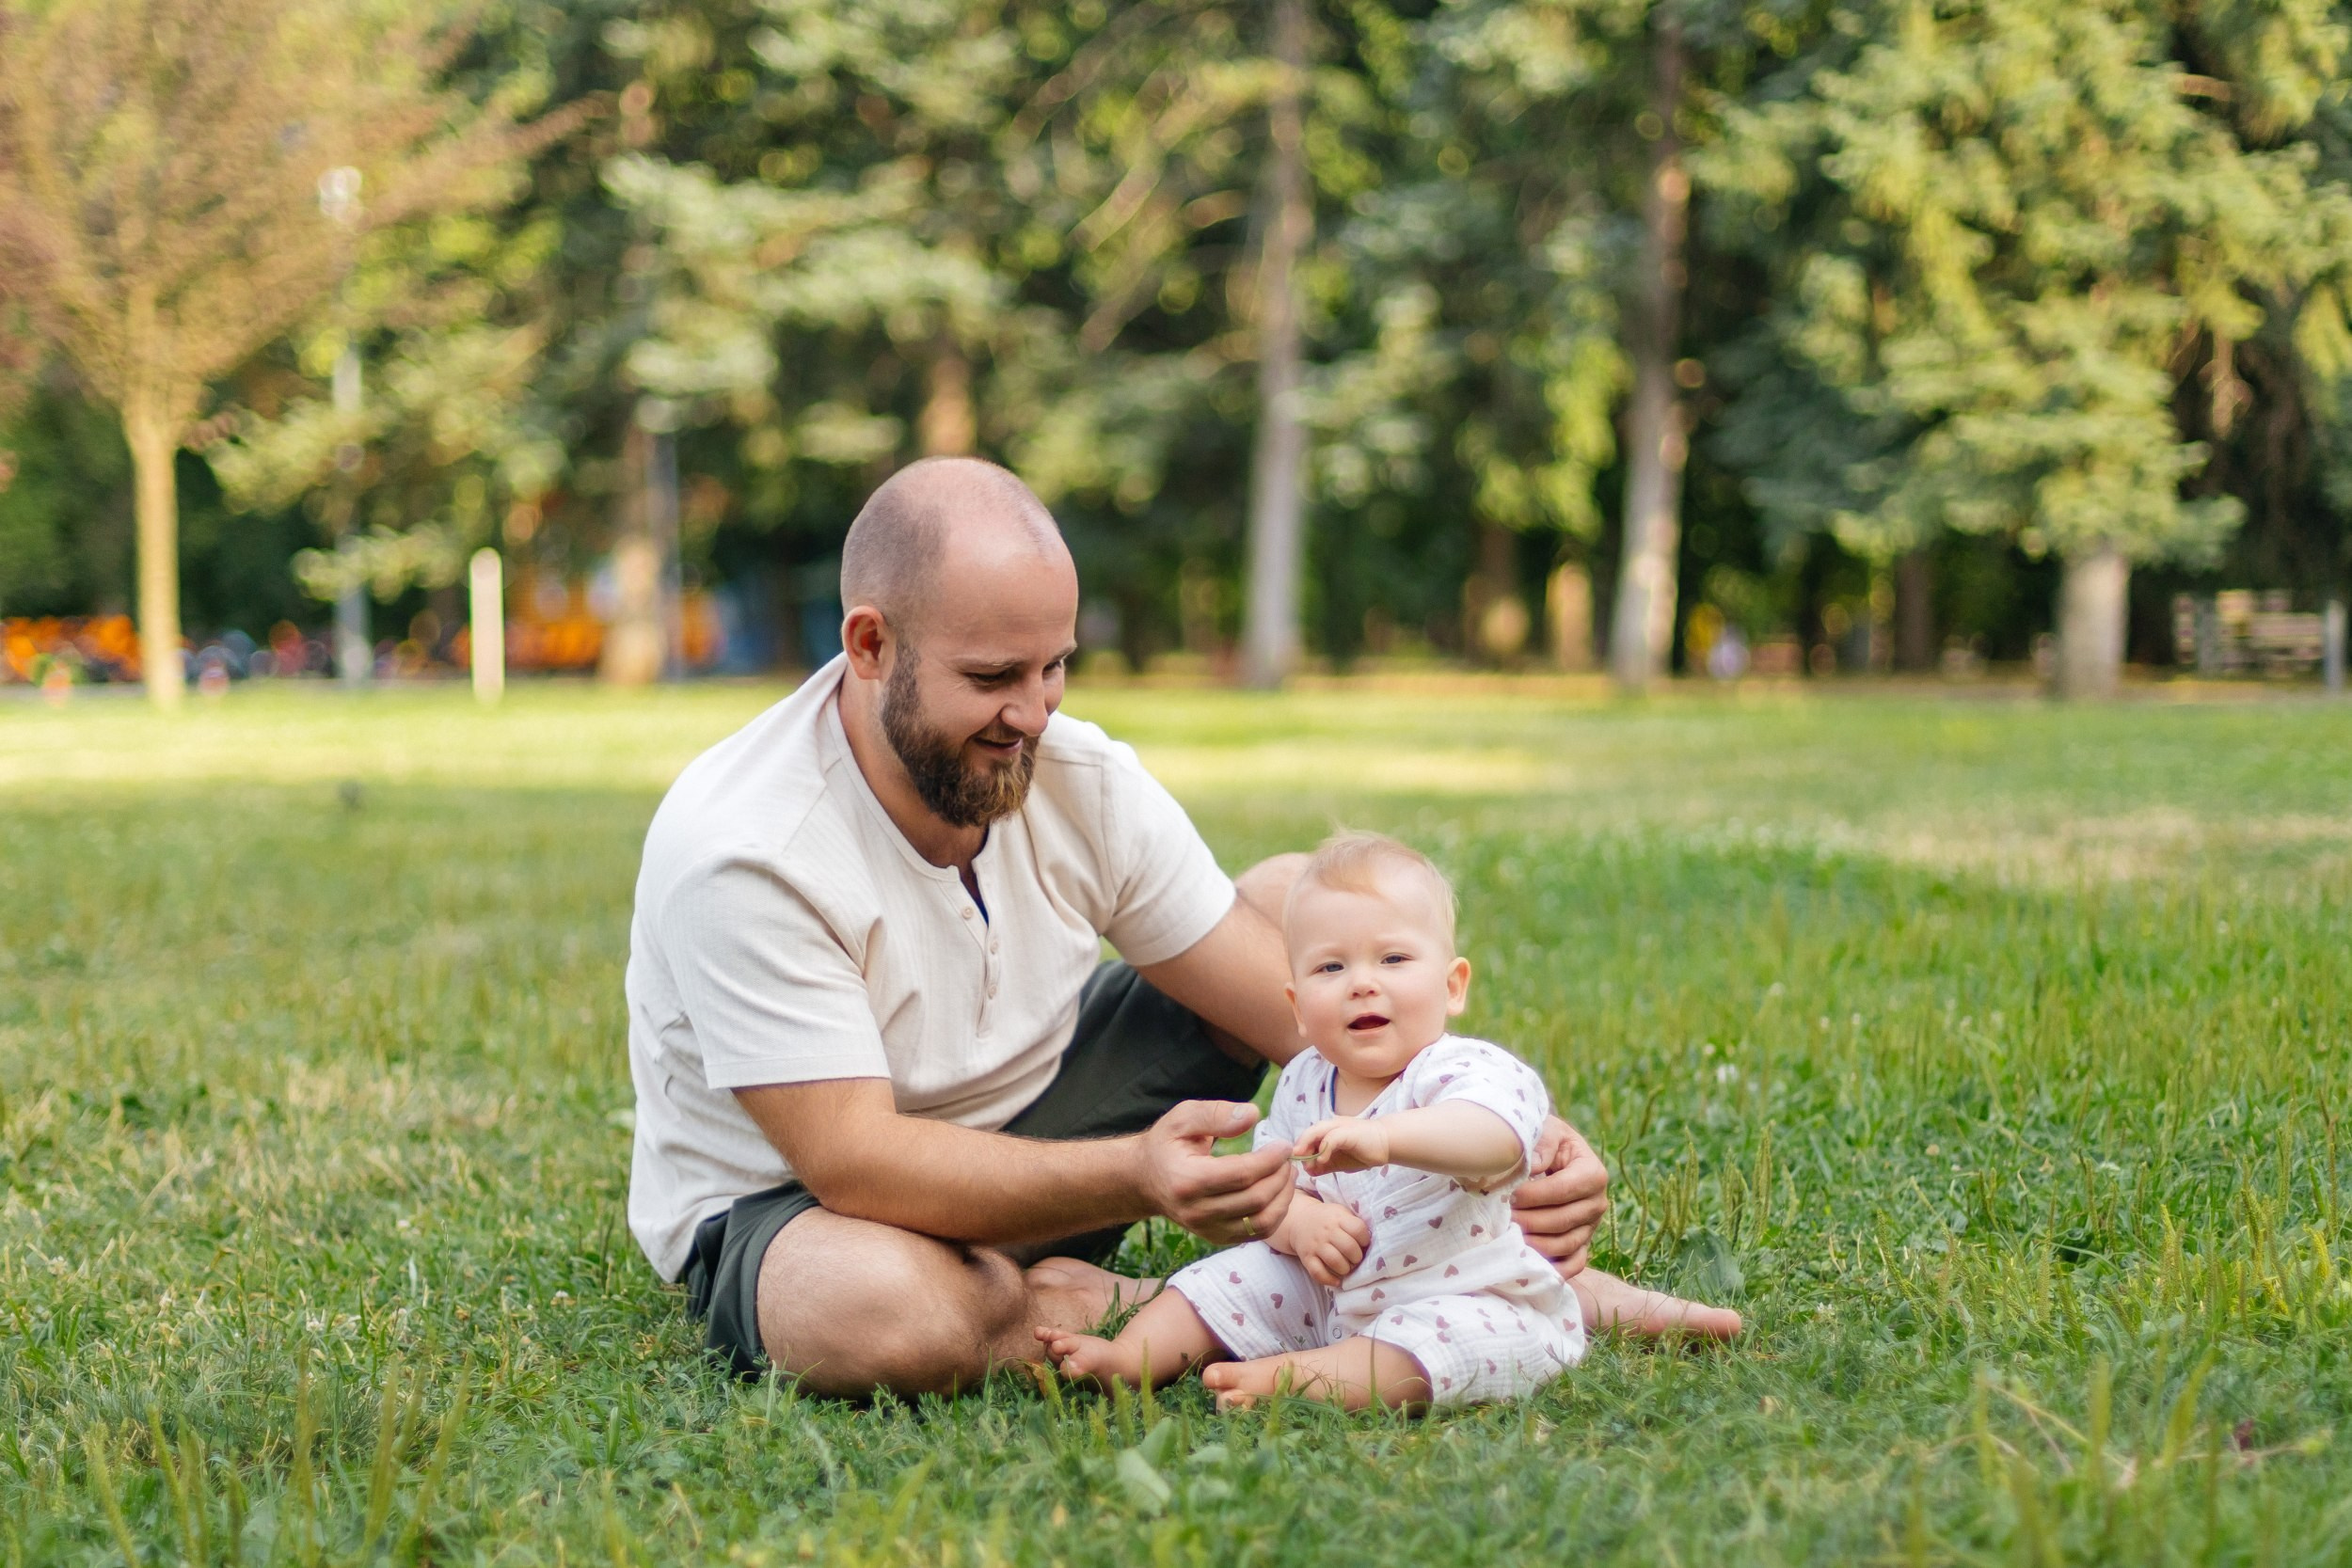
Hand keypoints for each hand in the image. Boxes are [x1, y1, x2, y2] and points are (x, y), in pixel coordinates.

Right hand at [1137, 1100, 1295, 1245]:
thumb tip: (1253, 1115)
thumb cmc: (1167, 1144)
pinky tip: (1277, 1191)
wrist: (1145, 1179)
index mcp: (1186, 1180)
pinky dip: (1276, 1213)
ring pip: (1262, 1222)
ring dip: (1283, 1197)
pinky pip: (1258, 1233)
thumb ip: (1216, 1114)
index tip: (1284, 1144)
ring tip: (1286, 1173)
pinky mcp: (1217, 1237)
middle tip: (1288, 1157)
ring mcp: (1207, 1229)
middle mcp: (1196, 1211)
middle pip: (1255, 1199)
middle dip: (1280, 1176)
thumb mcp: (1182, 1118)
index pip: (1241, 1175)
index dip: (1270, 1160)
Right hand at [1273, 1194, 1369, 1288]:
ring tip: (1347, 1268)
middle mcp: (1326, 1231)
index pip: (1357, 1229)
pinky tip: (1337, 1280)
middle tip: (1356, 1259)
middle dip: (1357, 1257)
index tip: (1364, 1244)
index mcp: (1338, 1218)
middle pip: (1349, 1247)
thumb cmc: (1328, 1220)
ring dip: (1346, 1269)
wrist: (1299, 1220)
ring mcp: (1316, 1245)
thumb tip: (1371, 1244)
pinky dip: (1329, 1280)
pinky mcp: (1307, 1258)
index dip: (1365, 1239)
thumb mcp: (1341, 1213)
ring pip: (1335, 1261)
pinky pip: (1318, 1273)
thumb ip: (1355, 1224)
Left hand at [1292, 1116, 1391, 1175]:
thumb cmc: (1364, 1151)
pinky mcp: (1348, 1132)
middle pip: (1308, 1133)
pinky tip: (1322, 1161)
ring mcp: (1339, 1126)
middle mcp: (1331, 1125)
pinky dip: (1324, 1150)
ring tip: (1305, 1162)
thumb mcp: (1340, 1161)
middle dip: (1300, 1148)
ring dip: (1307, 1147)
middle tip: (1298, 1163)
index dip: (1300, 1151)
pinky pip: (1331, 1139)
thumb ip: (1325, 1165)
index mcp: (1328, 1131)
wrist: (1387, 1143)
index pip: (1307, 1138)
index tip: (1299, 1166)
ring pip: (1316, 1132)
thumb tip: (1309, 1171)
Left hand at [1512, 1116, 1607, 1275]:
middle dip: (1527, 1221)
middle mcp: (1597, 1203)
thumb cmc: (1544, 1140)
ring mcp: (1590, 1227)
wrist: (1547, 1154)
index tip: (1507, 1195)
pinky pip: (1571, 1264)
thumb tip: (1534, 1167)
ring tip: (1505, 1236)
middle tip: (1499, 1219)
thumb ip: (1542, 1144)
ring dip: (1532, 1244)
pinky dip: (1551, 1269)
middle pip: (1561, 1221)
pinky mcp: (1581, 1245)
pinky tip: (1526, 1263)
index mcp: (1592, 1173)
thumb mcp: (1545, 1130)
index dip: (1534, 1195)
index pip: (1563, 1190)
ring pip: (1564, 1245)